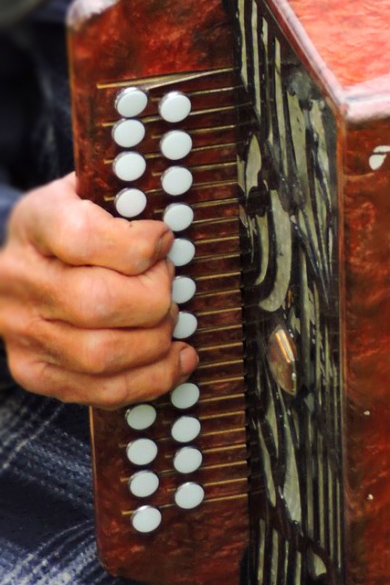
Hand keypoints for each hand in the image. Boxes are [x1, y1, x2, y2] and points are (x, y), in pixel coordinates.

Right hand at [0, 173, 196, 408]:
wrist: (28, 262)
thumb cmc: (78, 227)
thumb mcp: (95, 194)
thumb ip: (130, 201)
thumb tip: (176, 225)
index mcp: (35, 223)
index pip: (83, 237)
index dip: (140, 244)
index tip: (164, 240)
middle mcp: (18, 280)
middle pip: (98, 303)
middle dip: (155, 297)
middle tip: (169, 285)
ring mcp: (22, 332)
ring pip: (103, 354)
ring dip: (156, 340)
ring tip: (169, 318)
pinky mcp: (36, 371)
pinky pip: (103, 390)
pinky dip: (153, 378)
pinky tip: (176, 356)